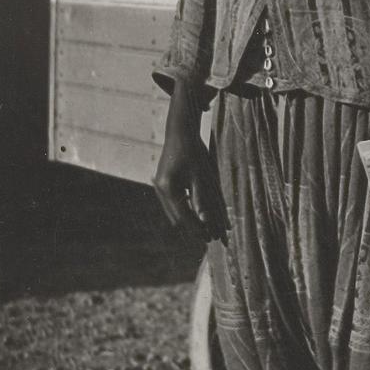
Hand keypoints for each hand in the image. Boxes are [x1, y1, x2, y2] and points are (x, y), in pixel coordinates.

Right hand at [153, 85, 230, 244]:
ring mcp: (160, 187)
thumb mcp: (200, 176)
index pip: (183, 217)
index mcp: (169, 189)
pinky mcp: (163, 183)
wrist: (180, 132)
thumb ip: (202, 200)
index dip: (197, 229)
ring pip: (174, 211)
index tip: (209, 238)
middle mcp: (161, 190)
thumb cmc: (193, 152)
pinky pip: (173, 203)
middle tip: (208, 237)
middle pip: (177, 217)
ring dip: (188, 220)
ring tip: (204, 228)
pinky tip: (195, 213)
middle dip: (193, 227)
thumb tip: (206, 221)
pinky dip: (184, 209)